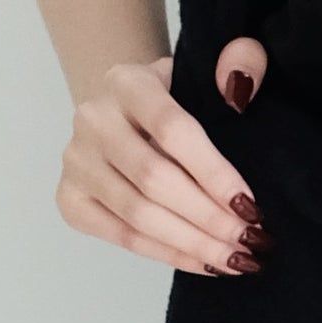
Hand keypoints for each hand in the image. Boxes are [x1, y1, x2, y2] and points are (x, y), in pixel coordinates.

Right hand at [59, 39, 263, 277]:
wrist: (125, 114)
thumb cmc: (178, 97)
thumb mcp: (208, 70)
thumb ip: (241, 60)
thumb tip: (240, 87)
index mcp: (126, 81)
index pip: (172, 129)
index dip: (213, 172)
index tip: (251, 205)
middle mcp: (92, 119)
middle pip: (153, 179)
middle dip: (208, 217)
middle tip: (251, 240)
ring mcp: (75, 161)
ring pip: (137, 214)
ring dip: (192, 242)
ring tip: (235, 259)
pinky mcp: (70, 199)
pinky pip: (122, 236)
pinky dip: (167, 254)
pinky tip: (205, 262)